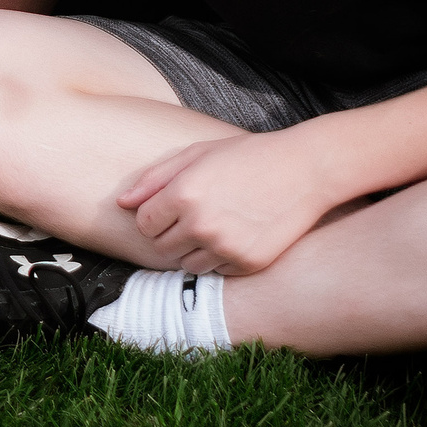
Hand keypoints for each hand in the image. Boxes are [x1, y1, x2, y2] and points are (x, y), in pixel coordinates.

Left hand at [117, 127, 338, 274]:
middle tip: (194, 216)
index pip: (144, 224)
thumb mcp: (195, 154)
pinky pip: (217, 271)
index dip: (154, 216)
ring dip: (193, 250)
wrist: (305, 170)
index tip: (170, 207)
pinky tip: (236, 234)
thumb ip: (153, 179)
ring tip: (215, 225)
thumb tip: (121, 203)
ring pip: (187, 265)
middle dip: (170, 234)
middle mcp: (201, 224)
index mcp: (183, 194)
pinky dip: (221, 258)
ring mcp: (226, 246)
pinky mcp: (248, 262)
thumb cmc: (246, 156)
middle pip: (161, 248)